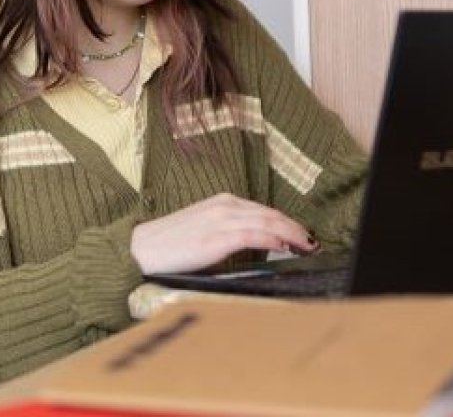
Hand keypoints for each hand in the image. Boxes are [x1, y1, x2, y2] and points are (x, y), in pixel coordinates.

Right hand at [129, 193, 317, 274]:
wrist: (140, 250)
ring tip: (307, 245)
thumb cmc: (168, 244)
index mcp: (221, 202)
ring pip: (268, 221)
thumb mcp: (202, 229)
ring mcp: (221, 220)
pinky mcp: (217, 238)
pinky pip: (255, 235)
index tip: (301, 234)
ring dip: (292, 233)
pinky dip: (275, 239)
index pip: (263, 210)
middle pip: (271, 213)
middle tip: (312, 241)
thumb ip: (228, 231)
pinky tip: (286, 246)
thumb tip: (256, 244)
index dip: (286, 221)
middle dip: (295, 227)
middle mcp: (224, 205)